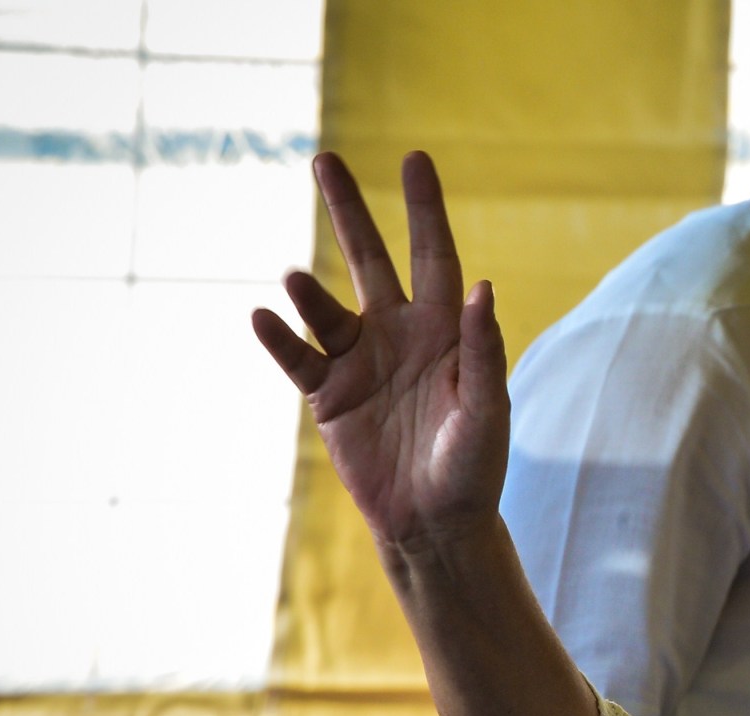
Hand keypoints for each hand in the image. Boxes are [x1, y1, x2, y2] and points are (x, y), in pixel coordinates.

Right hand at [253, 152, 507, 550]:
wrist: (436, 523)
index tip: (413, 158)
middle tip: (323, 158)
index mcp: (445, 329)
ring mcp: (360, 361)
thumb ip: (483, 350)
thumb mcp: (487, 409)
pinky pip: (297, 357)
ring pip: (326, 306)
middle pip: (369, 258)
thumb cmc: (474, 466)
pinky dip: (279, 337)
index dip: (425, 208)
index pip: (435, 255)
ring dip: (309, 290)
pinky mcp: (329, 396)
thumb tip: (482, 288)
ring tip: (294, 275)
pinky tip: (262, 314)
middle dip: (347, 210)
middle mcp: (399, 333)